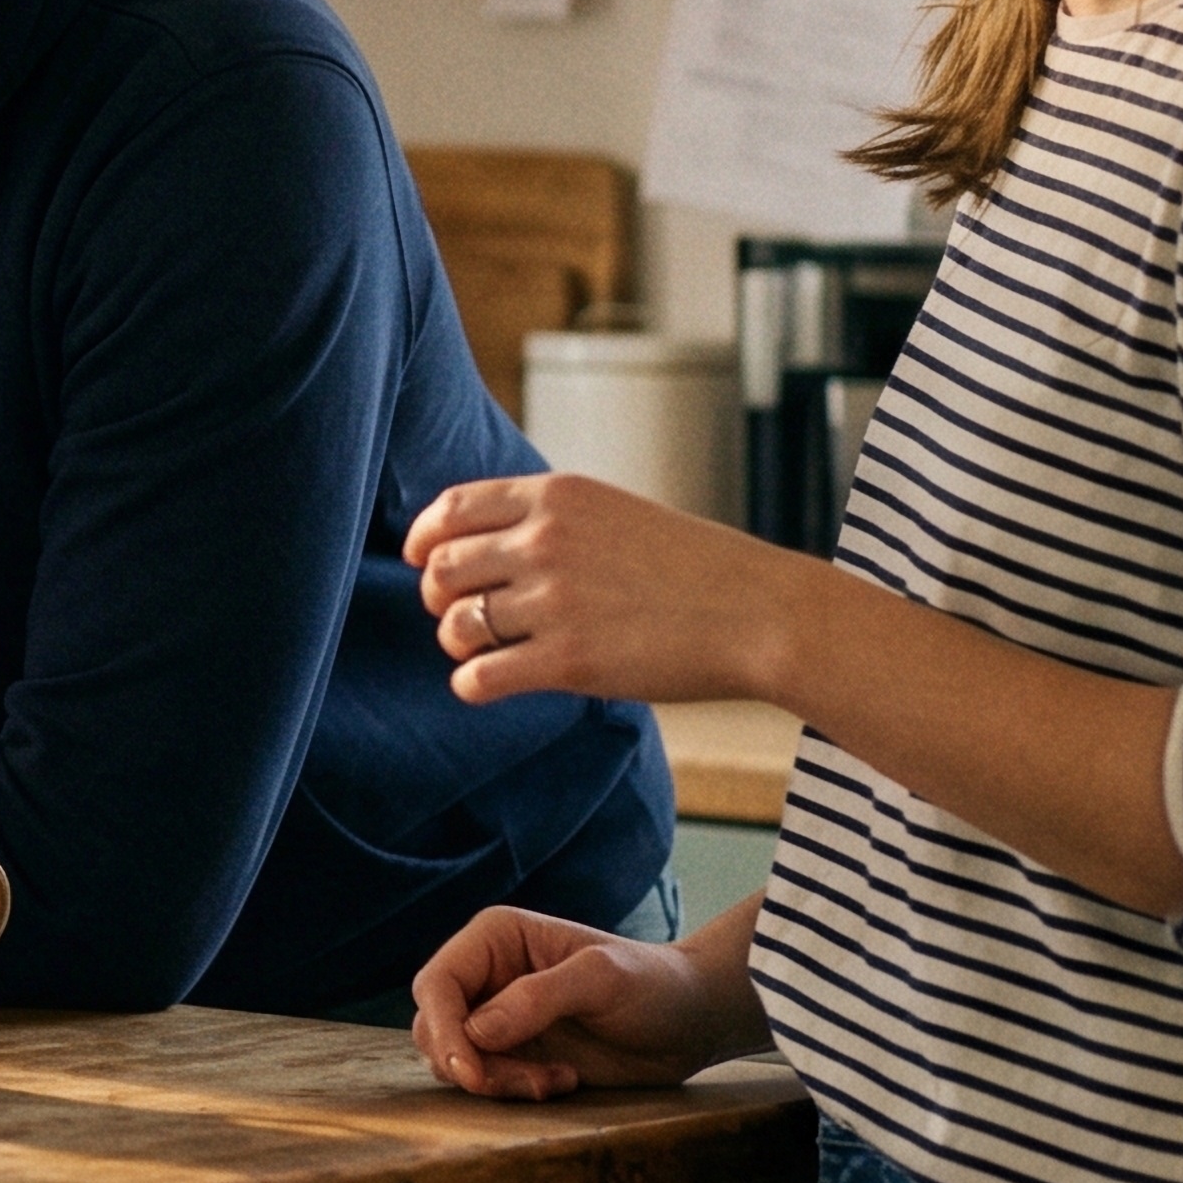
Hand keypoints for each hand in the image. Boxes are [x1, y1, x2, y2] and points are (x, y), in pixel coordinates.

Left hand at [406, 472, 833, 709]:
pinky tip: (486, 685)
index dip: (424, 539)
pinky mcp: (567, 661)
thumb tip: (485, 545)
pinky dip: (470, 684)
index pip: (451, 509)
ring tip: (481, 652)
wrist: (761, 614)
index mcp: (557, 497)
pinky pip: (479, 677)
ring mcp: (554, 602)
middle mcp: (545, 542)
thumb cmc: (696, 568)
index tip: (421, 559)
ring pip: (455, 626)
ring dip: (457, 643)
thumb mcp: (616, 514)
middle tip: (457, 615)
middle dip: (437, 597)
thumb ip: (552, 521)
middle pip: (442, 570)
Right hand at [409, 903, 759, 1099]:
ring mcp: (498, 1017)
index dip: (444, 1029)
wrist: (692, 1021)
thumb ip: (537, 998)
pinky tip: (562, 1082)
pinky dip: (512, 1091)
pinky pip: (484, 1080)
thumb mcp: (602, 979)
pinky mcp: (514, 1053)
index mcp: (496, 939)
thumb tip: (476, 1031)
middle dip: (470, 1063)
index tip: (470, 1073)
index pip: (438, 984)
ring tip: (553, 1081)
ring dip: (496, 1082)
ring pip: (453, 1059)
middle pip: (435, 1026)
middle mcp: (487, 975)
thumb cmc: (654, 984)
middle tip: (528, 1083)